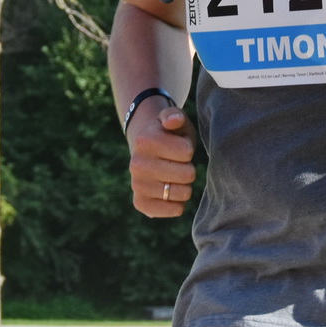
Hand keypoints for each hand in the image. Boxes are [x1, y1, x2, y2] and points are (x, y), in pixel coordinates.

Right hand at [128, 102, 196, 217]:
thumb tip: (172, 120)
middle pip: (187, 174)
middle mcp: (136, 164)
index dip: (188, 148)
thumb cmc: (169, 134)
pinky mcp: (141, 203)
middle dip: (189, 168)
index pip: (186, 152)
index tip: (178, 146)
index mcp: (145, 140)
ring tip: (176, 176)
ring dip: (186, 186)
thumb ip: (175, 115)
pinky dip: (179, 203)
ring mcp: (137, 185)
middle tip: (178, 163)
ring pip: (182, 194)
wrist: (147, 150)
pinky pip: (174, 210)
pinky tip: (172, 192)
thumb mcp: (175, 119)